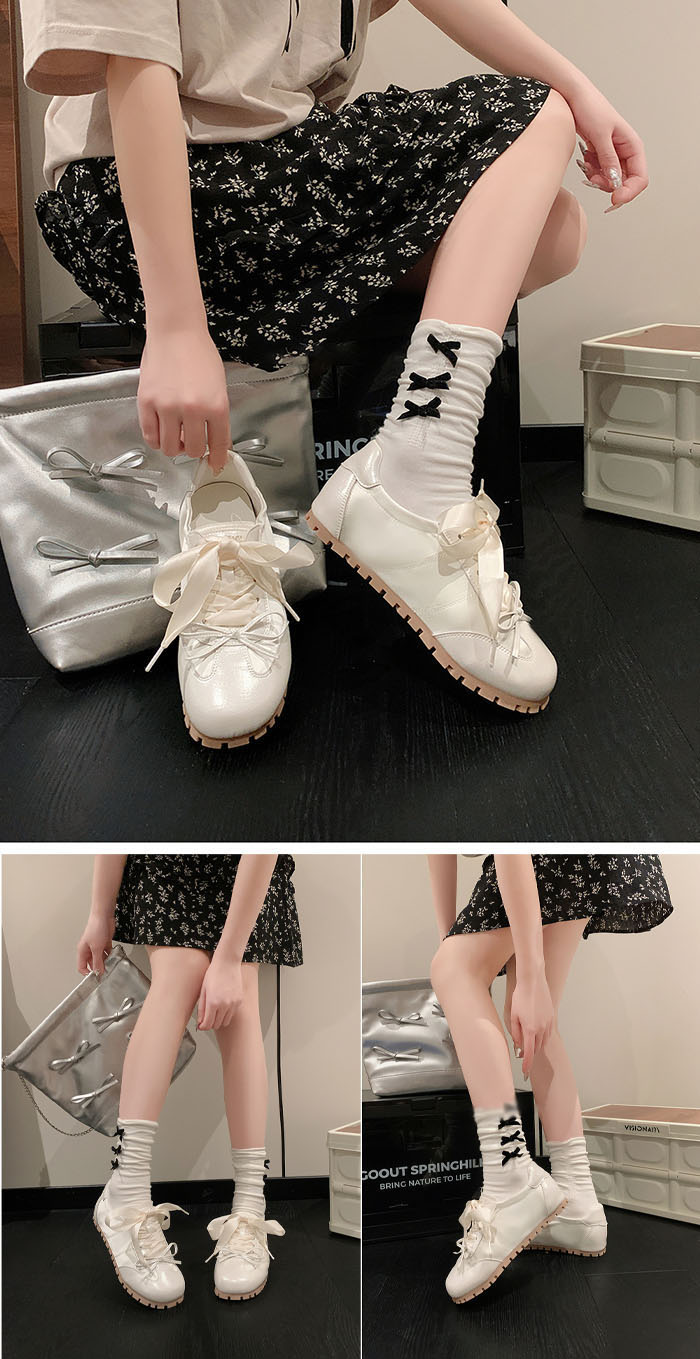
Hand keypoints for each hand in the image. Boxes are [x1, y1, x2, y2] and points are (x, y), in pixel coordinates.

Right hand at [76, 912, 114, 975]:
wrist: (104, 916)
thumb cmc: (96, 927)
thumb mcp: (96, 948)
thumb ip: (97, 961)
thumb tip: (98, 971)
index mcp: (83, 951)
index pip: (81, 966)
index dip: (87, 973)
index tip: (95, 977)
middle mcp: (89, 949)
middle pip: (92, 963)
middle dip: (98, 968)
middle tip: (105, 972)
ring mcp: (97, 945)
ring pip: (100, 958)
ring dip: (105, 962)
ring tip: (110, 965)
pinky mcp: (104, 942)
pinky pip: (106, 952)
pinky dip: (110, 955)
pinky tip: (113, 957)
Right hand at [137, 323, 231, 472]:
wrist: (176, 331)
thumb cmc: (198, 353)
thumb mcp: (218, 386)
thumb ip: (217, 415)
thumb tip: (215, 442)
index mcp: (216, 405)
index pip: (218, 444)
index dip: (216, 458)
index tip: (214, 465)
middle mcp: (192, 409)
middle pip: (192, 450)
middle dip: (193, 450)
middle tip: (191, 442)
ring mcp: (167, 407)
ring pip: (169, 448)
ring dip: (174, 447)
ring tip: (175, 436)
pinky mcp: (147, 403)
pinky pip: (150, 436)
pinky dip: (156, 440)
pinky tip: (161, 433)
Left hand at [196, 953, 243, 1029]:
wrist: (227, 963)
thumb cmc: (214, 973)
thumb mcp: (203, 991)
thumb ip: (202, 1008)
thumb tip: (200, 1022)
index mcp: (213, 1002)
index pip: (208, 1024)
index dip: (203, 1027)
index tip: (201, 1026)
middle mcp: (224, 1005)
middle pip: (216, 1025)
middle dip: (210, 1023)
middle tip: (207, 1018)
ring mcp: (234, 1003)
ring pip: (226, 1021)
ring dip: (219, 1020)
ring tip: (215, 1011)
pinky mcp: (240, 1000)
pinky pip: (233, 1013)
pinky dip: (227, 1013)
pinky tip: (223, 1005)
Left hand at [509, 963, 553, 1079]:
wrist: (533, 981)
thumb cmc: (520, 996)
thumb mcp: (513, 1015)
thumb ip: (516, 1032)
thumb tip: (519, 1044)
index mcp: (530, 1029)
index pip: (529, 1053)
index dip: (527, 1064)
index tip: (525, 1071)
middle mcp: (542, 1028)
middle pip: (536, 1048)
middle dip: (530, 1053)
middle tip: (522, 1053)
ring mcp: (548, 1023)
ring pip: (543, 1042)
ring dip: (536, 1045)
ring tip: (528, 1042)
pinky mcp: (552, 1017)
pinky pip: (548, 1033)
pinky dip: (542, 1037)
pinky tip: (536, 1032)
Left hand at [565, 78, 648, 212]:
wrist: (574, 96)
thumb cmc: (590, 108)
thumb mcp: (600, 136)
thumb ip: (608, 160)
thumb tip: (615, 182)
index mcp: (633, 145)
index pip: (640, 178)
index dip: (628, 192)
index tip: (613, 199)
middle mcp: (626, 152)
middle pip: (624, 183)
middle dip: (608, 186)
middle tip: (592, 179)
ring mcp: (613, 155)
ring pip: (610, 181)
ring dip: (598, 179)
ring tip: (587, 164)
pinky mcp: (601, 156)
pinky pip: (600, 174)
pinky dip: (591, 172)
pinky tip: (585, 160)